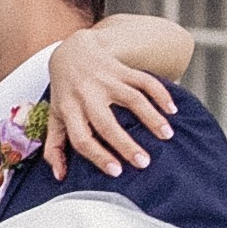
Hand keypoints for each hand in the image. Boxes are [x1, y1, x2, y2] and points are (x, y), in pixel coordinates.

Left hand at [45, 26, 177, 178]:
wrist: (70, 51)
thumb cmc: (65, 92)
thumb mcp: (55, 117)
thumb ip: (54, 147)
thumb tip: (60, 176)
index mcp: (69, 110)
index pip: (82, 138)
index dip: (98, 156)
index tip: (117, 171)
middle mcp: (87, 94)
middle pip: (107, 122)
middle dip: (125, 144)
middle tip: (144, 162)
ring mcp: (106, 80)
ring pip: (132, 98)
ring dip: (151, 117)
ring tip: (167, 135)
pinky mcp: (122, 69)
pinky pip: (144, 80)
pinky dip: (160, 93)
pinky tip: (172, 110)